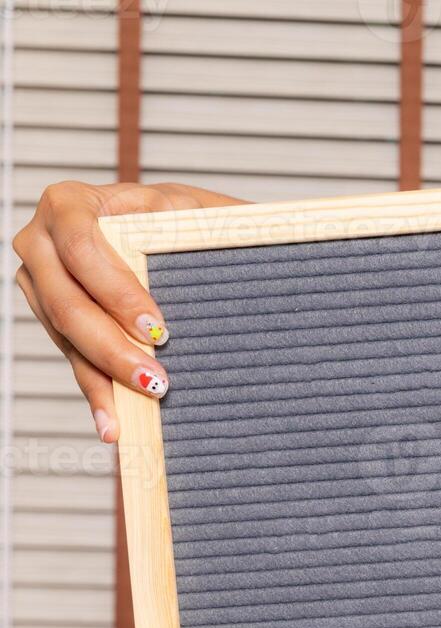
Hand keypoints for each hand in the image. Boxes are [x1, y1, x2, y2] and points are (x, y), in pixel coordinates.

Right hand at [12, 181, 246, 441]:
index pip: (83, 248)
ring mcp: (41, 282)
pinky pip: (72, 357)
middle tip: (156, 380)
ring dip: (104, 378)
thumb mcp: (192, 206)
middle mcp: (42, 241)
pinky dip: (96, 392)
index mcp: (71, 203)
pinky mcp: (55, 318)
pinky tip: (112, 423)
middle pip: (68, 303)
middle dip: (113, 348)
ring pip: (66, 337)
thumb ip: (193, 219)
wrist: (170, 227)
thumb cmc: (181, 213)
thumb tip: (211, 241)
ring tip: (137, 412)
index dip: (117, 291)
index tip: (157, 327)